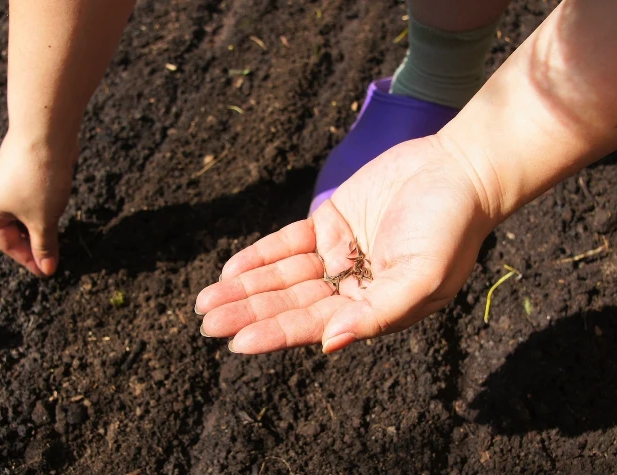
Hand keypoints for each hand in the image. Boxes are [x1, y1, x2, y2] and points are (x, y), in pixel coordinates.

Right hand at [0, 133, 75, 276]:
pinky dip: (40, 206)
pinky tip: (55, 209)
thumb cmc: (38, 178)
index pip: (7, 244)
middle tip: (54, 257)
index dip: (29, 259)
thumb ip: (44, 246)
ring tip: (57, 234)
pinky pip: (28, 195)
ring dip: (39, 224)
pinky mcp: (18, 166)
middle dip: (34, 242)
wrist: (46, 132)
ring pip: (22, 211)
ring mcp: (1, 177)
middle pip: (12, 228)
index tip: (48, 271)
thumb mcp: (43, 220)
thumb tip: (46, 269)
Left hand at [195, 135, 497, 353]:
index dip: (274, 333)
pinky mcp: (331, 222)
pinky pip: (287, 243)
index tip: (236, 343)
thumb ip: (378, 313)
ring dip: (245, 287)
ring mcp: (338, 254)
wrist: (461, 169)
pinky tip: (230, 271)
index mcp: (372, 309)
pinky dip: (261, 256)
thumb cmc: (451, 228)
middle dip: (248, 312)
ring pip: (282, 275)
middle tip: (206, 323)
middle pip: (289, 303)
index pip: (313, 325)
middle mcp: (350, 287)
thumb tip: (330, 343)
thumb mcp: (421, 278)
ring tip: (205, 302)